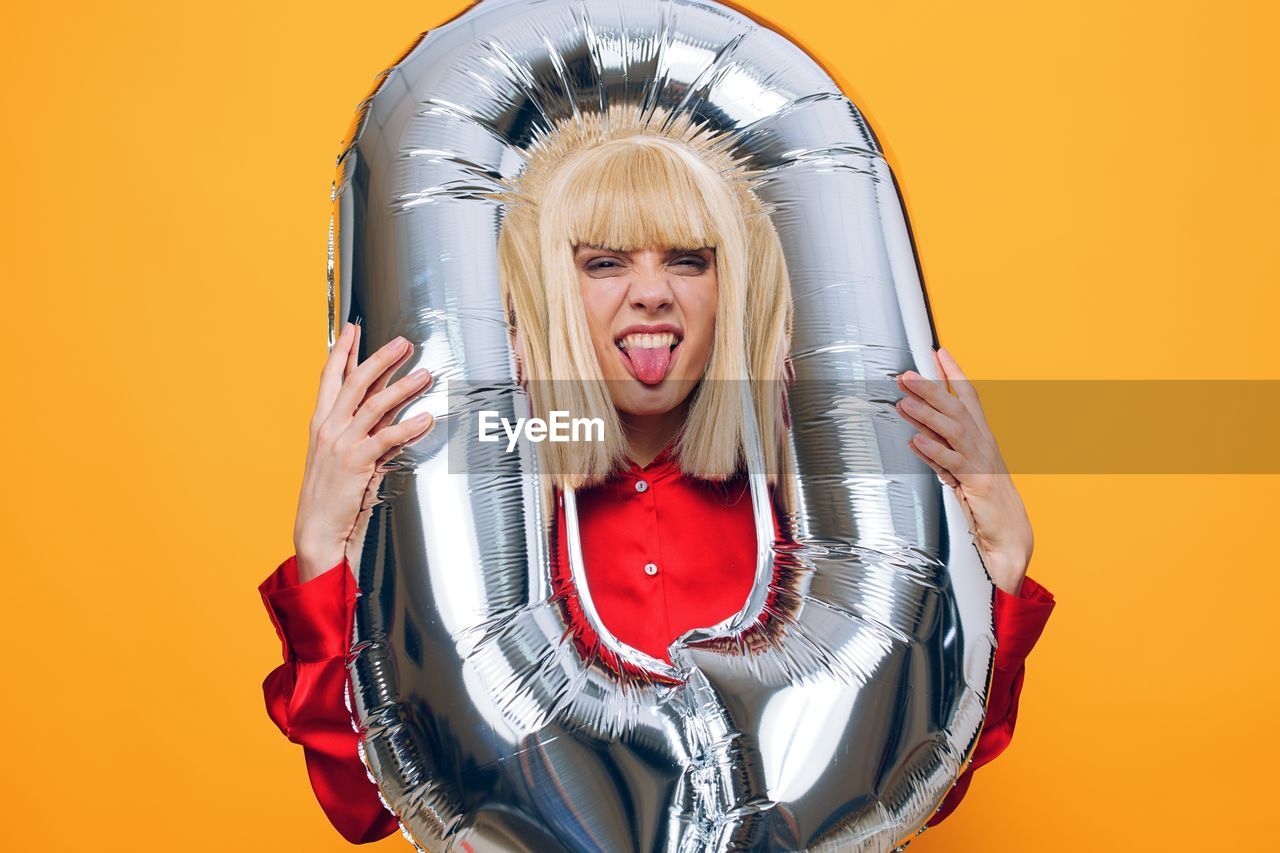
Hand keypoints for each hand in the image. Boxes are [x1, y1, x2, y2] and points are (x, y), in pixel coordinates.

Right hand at [292, 322, 435, 582]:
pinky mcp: (357, 463)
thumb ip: (361, 430)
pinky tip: (427, 419)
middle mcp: (329, 428)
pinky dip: (410, 427)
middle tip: (403, 343)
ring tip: (425, 374)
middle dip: (380, 358)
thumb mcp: (340, 455)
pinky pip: (387, 438)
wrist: (317, 530)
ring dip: (403, 386)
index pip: (330, 377)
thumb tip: (387, 410)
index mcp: (321, 423)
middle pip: (356, 382)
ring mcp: (342, 444)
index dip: (342, 350)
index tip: (353, 328)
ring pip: (376, 405)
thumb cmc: (330, 495)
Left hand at [893, 347, 1033, 595]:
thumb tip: (918, 432)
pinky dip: (933, 451)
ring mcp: (981, 462)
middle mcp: (983, 443)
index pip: (969, 395)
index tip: (939, 351)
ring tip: (904, 401)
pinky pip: (952, 464)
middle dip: (931, 388)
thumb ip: (943, 449)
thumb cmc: (986, 500)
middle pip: (956, 407)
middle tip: (906, 375)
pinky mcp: (977, 483)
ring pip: (953, 430)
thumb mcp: (962, 469)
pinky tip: (916, 441)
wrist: (1010, 534)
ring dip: (927, 414)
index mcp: (982, 436)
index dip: (954, 372)